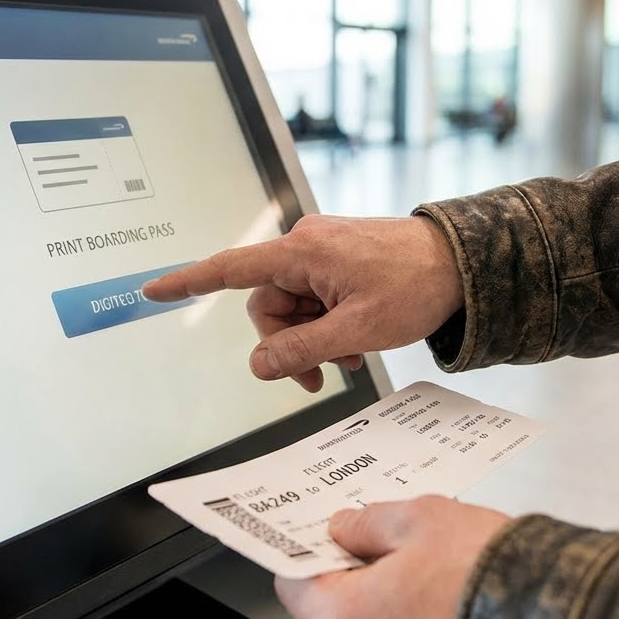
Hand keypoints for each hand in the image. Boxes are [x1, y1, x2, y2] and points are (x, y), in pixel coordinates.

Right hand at [142, 215, 463, 391]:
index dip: (188, 283)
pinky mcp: (338, 260)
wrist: (466, 262)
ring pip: (293, 308)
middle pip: (267, 305)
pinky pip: (315, 299)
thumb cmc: (417, 285)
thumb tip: (259, 365)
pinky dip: (328, 325)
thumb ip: (301, 349)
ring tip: (351, 356)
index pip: (229, 269)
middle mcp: (305, 245)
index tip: (152, 290)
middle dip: (289, 343)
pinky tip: (355, 342)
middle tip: (322, 373)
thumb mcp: (357, 330)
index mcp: (302, 252)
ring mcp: (323, 252)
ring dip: (313, 339)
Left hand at [275, 496, 509, 618]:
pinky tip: (444, 609)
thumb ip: (367, 523)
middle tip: (391, 550)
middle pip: (333, 615)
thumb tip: (345, 528)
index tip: (330, 536)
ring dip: (388, 612)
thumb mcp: (419, 519)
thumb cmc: (490, 577)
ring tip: (429, 580)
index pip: (293, 582)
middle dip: (357, 581)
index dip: (312, 550)